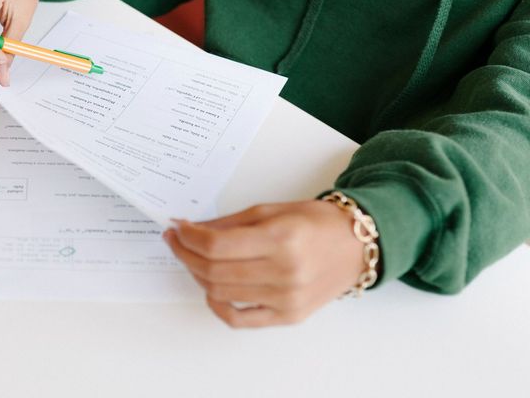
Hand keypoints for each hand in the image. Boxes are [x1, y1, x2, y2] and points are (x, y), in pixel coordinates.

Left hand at [163, 200, 368, 327]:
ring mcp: (286, 299)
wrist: (355, 246)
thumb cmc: (315, 223)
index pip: (216, 245)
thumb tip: (189, 229)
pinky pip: (239, 319)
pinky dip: (217, 305)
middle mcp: (285, 272)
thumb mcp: (269, 211)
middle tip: (176, 241)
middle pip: (214, 271)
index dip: (188, 237)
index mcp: (280, 239)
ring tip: (193, 258)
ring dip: (197, 274)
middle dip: (185, 254)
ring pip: (221, 293)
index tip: (177, 228)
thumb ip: (227, 224)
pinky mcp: (288, 316)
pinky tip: (211, 288)